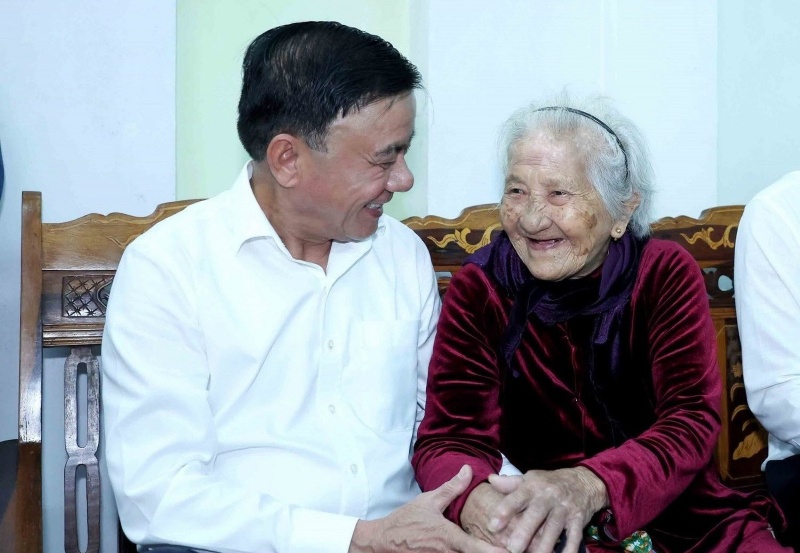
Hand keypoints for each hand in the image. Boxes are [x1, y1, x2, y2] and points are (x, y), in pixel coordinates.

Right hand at [349, 465, 506, 552]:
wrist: (384, 541)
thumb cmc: (406, 520)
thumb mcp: (429, 500)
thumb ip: (452, 487)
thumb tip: (468, 470)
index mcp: (448, 538)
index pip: (475, 548)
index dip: (494, 552)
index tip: (511, 551)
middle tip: (517, 549)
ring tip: (502, 550)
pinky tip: (481, 551)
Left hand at [486, 467, 607, 552]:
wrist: (584, 482)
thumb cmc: (550, 482)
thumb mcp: (531, 479)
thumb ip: (510, 483)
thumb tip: (490, 480)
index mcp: (533, 486)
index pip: (517, 498)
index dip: (505, 510)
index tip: (492, 525)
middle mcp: (549, 496)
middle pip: (536, 514)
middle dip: (524, 531)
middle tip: (512, 548)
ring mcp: (564, 508)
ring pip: (554, 527)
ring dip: (545, 544)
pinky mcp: (578, 519)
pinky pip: (574, 535)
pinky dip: (569, 547)